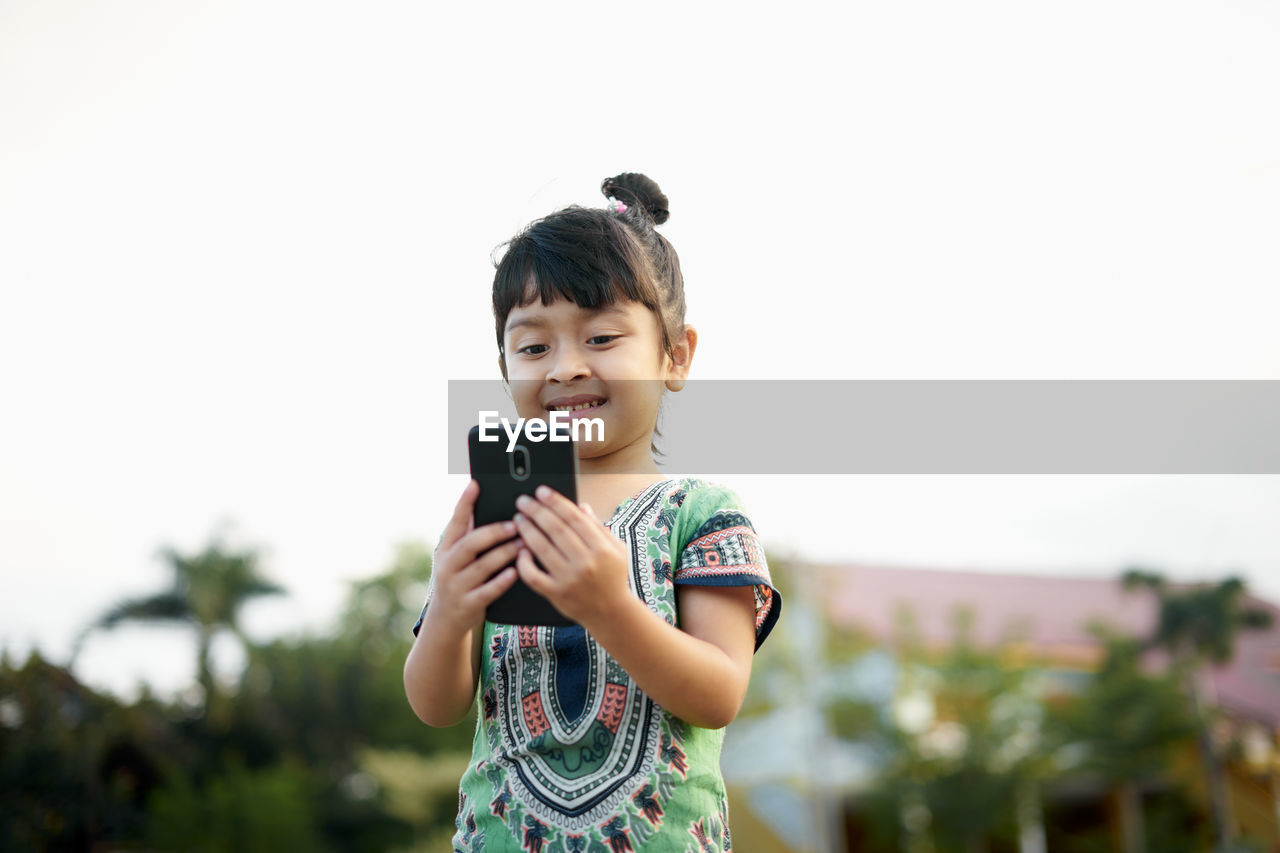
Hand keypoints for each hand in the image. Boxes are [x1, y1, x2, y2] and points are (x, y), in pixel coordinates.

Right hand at [427, 480, 521, 634]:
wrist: (446, 620)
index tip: (476, 484)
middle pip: (470, 543)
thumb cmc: (460, 579)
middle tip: (515, 524)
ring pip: (482, 566)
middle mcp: (447, 565)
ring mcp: (456, 586)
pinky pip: (488, 591)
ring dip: (504, 553)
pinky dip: (502, 580)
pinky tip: (516, 572)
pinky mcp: (468, 605)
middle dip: (494, 532)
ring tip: (523, 544)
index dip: (465, 502)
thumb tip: (491, 505)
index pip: (455, 521)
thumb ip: (470, 535)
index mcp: (446, 548)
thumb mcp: (457, 557)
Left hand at [512, 485, 632, 627]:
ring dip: (528, 531)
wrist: (611, 613)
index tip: (541, 491)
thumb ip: (598, 527)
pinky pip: (533, 576)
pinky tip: (521, 550)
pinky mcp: (556, 594)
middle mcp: (586, 563)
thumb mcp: (616, 549)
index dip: (556, 502)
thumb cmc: (613, 577)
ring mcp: (569, 579)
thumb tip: (581, 506)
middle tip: (523, 501)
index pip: (574, 518)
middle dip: (537, 511)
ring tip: (519, 518)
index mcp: (602, 548)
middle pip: (556, 530)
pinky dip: (524, 563)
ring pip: (542, 549)